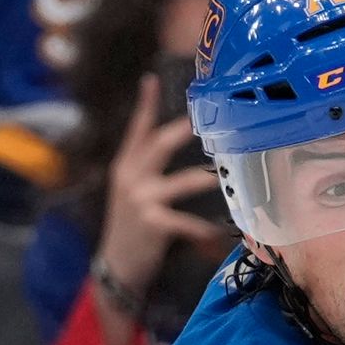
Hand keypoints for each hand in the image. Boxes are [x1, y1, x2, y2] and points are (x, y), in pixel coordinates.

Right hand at [91, 75, 227, 344]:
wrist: (116, 266)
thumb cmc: (133, 230)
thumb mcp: (133, 195)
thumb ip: (148, 171)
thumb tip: (175, 151)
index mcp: (126, 166)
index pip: (136, 130)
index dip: (145, 104)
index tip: (152, 79)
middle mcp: (129, 177)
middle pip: (158, 144)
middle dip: (182, 129)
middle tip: (206, 116)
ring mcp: (140, 200)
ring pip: (181, 182)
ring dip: (207, 178)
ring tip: (228, 173)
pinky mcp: (152, 223)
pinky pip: (188, 222)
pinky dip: (208, 228)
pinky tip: (224, 232)